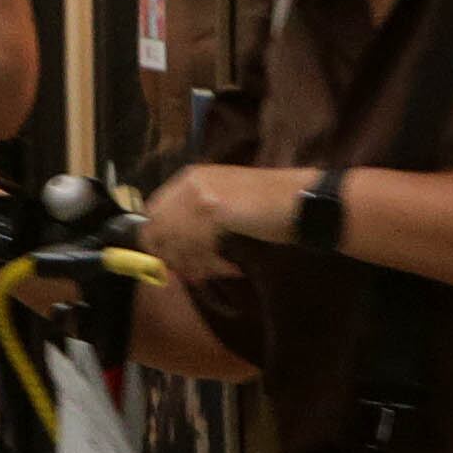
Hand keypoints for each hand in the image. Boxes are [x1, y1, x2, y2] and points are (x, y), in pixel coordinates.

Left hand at [142, 162, 289, 289]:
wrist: (301, 199)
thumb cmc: (268, 205)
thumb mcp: (224, 203)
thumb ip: (194, 220)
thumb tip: (168, 254)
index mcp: (189, 177)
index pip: (151, 213)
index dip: (158, 243)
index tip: (171, 264)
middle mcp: (189, 182)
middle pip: (158, 231)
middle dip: (174, 258)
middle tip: (195, 275)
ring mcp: (200, 194)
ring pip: (177, 244)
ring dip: (196, 265)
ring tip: (217, 272)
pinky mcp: (213, 209)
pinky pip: (197, 249)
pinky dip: (213, 266)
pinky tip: (231, 268)